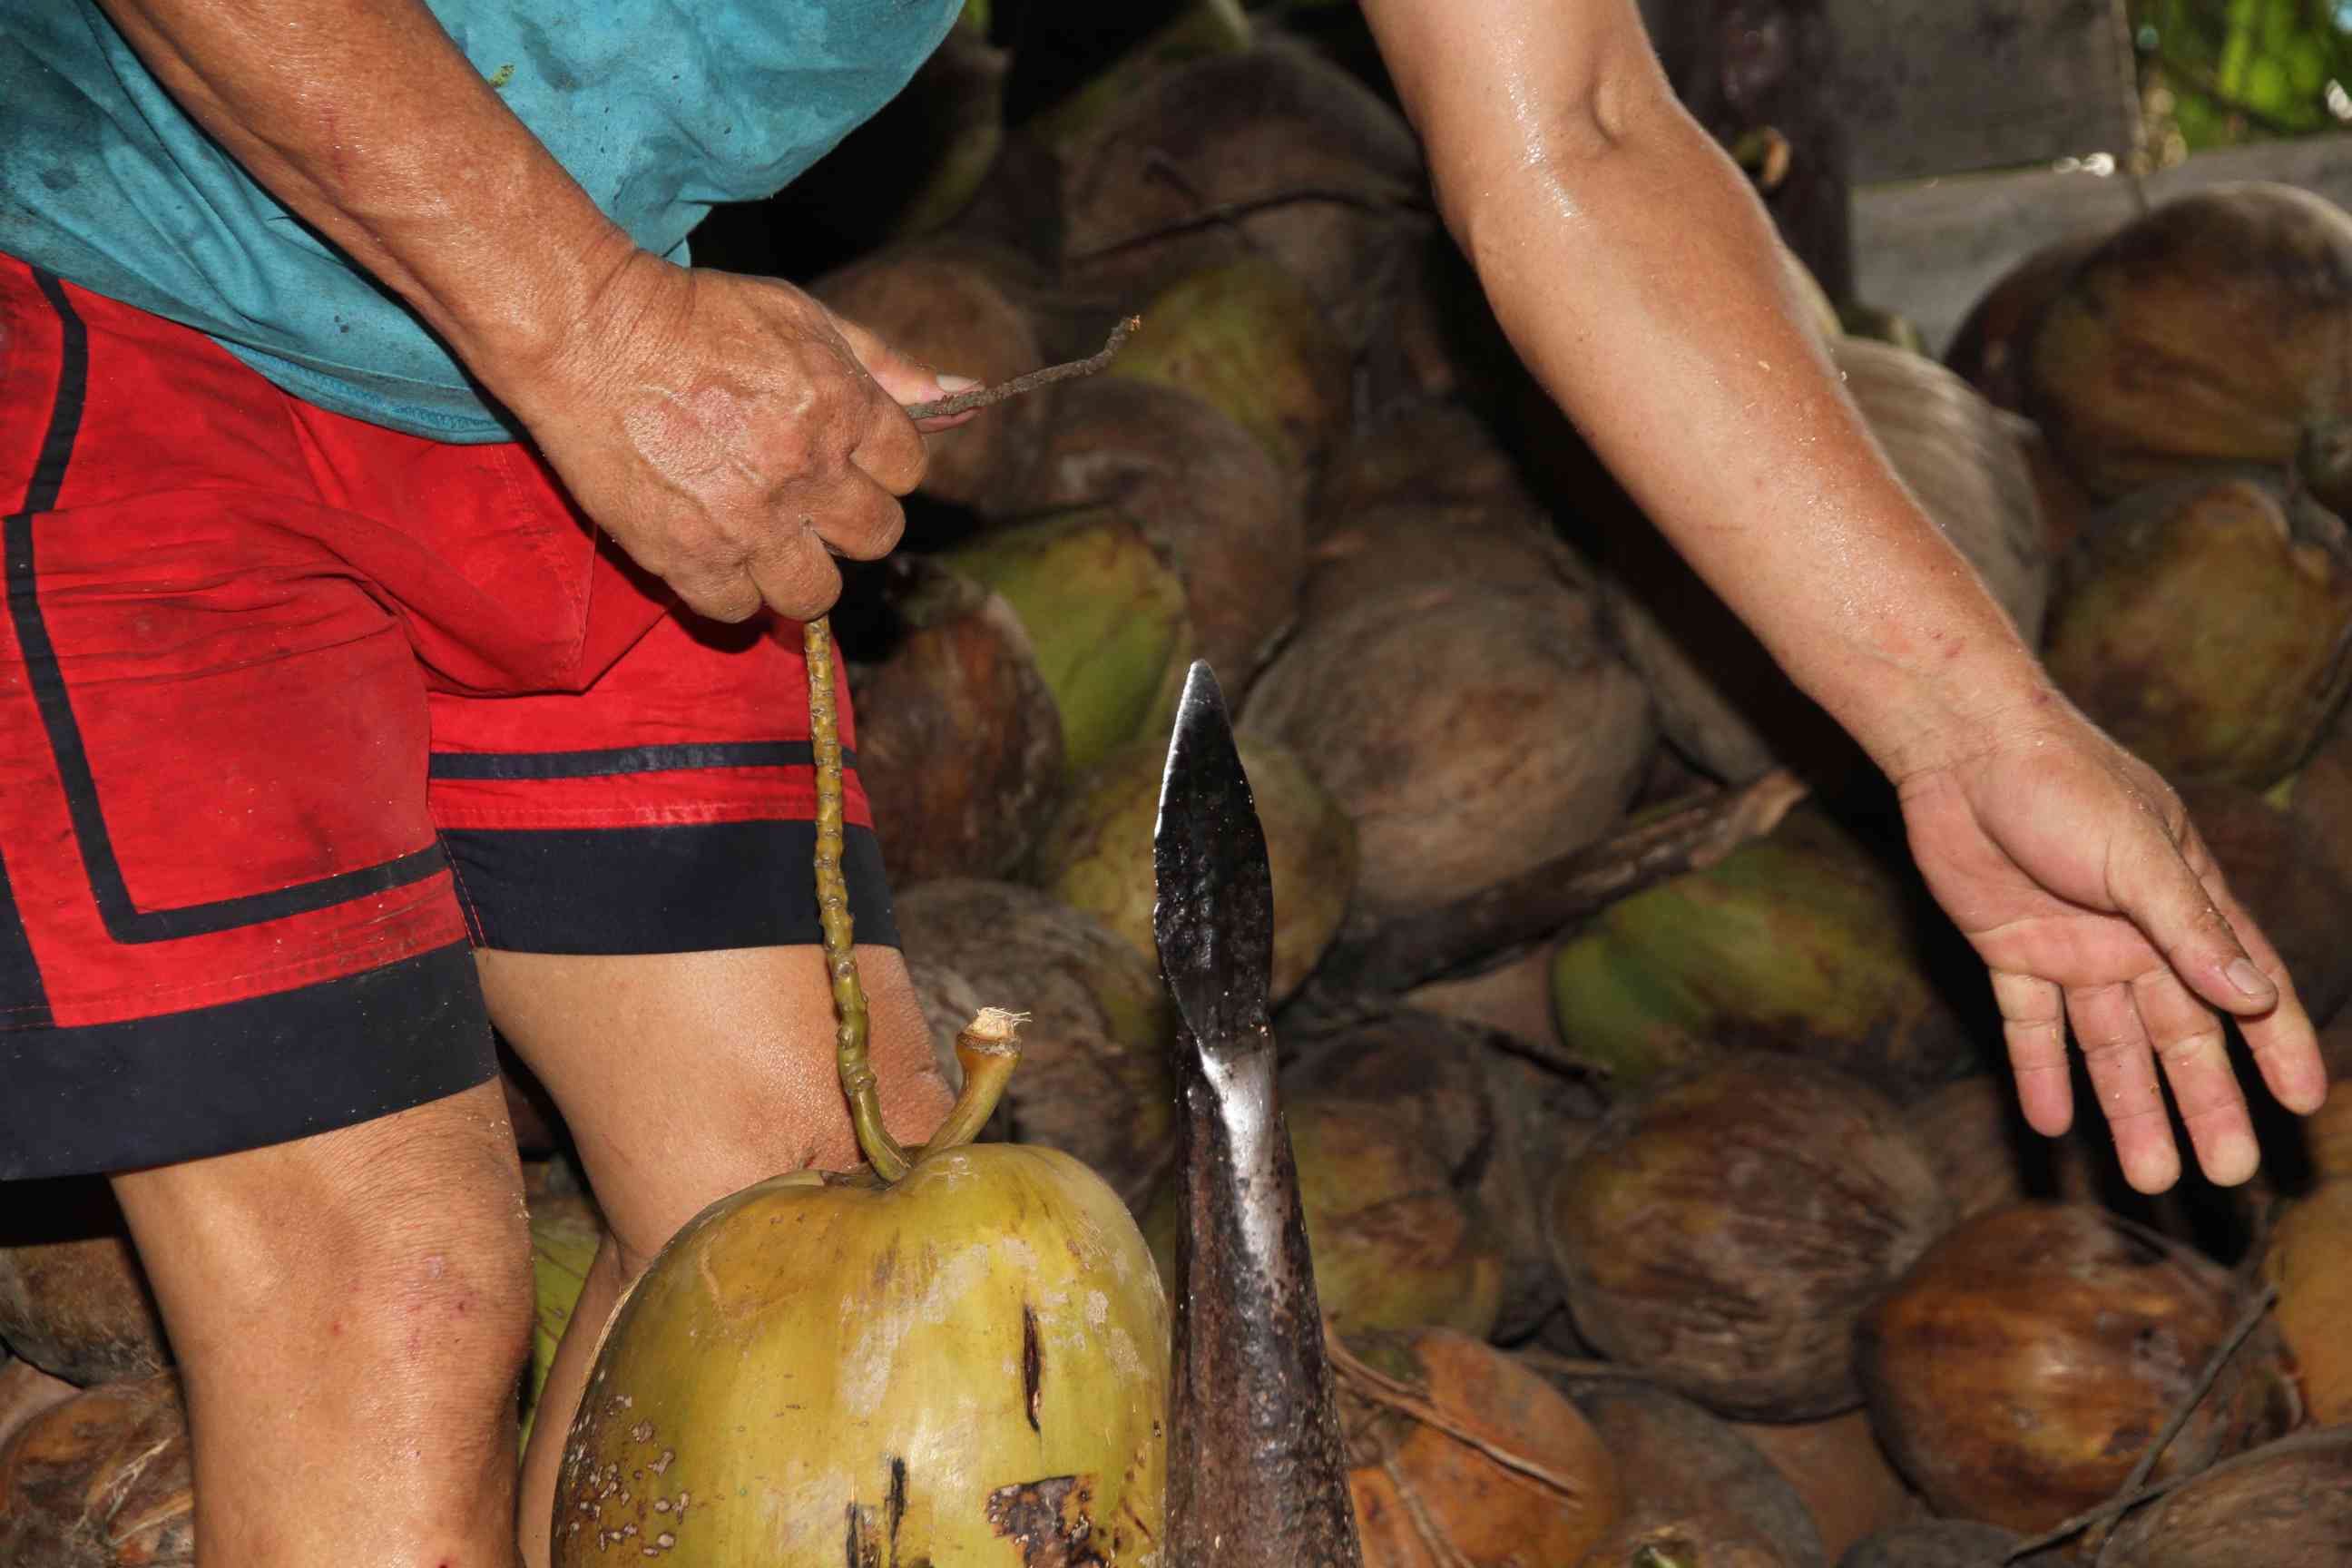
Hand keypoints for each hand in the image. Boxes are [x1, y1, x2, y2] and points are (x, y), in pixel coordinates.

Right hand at [504, 251, 973, 621]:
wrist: (588, 334)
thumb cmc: (699, 318)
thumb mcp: (805, 318)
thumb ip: (886, 365)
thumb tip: (967, 397)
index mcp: (841, 409)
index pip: (909, 471)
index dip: (881, 465)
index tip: (847, 456)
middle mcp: (804, 471)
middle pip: (874, 537)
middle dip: (849, 520)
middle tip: (808, 500)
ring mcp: (746, 521)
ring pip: (816, 594)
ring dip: (800, 574)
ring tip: (769, 540)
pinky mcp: (686, 555)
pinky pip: (738, 609)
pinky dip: (733, 591)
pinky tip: (718, 553)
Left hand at [1895, 697, 2328, 1192]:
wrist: (1962, 748)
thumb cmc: (2062, 782)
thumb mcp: (2136, 854)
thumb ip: (2189, 928)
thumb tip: (2254, 999)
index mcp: (2184, 907)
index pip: (2246, 988)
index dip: (2275, 1045)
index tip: (2301, 1107)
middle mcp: (2134, 936)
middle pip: (2179, 1036)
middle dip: (2204, 1104)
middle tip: (2229, 1175)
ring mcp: (2072, 946)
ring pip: (2109, 1046)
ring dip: (2127, 1108)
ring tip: (2151, 1179)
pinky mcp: (2010, 949)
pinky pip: (2030, 1027)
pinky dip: (2040, 1075)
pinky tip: (2053, 1128)